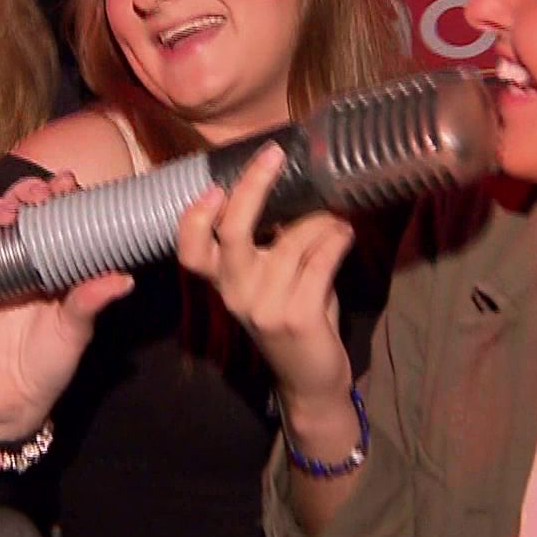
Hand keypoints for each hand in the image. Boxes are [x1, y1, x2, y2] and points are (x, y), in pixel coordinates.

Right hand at [0, 172, 132, 438]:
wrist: (7, 402)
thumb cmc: (49, 365)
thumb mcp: (73, 334)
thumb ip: (89, 303)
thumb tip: (124, 279)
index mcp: (52, 261)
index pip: (55, 215)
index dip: (59, 194)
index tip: (65, 185)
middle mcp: (18, 257)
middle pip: (17, 209)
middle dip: (23, 194)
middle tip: (31, 199)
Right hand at [177, 142, 354, 412]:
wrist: (310, 380)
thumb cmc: (293, 317)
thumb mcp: (270, 281)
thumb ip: (268, 246)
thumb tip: (288, 188)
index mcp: (224, 283)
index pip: (191, 250)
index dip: (195, 217)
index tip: (215, 186)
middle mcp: (236, 294)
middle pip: (232, 232)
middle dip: (253, 188)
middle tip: (273, 156)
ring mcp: (265, 308)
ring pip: (293, 241)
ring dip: (321, 221)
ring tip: (336, 218)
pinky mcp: (298, 318)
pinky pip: (320, 262)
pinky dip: (336, 241)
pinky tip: (345, 235)